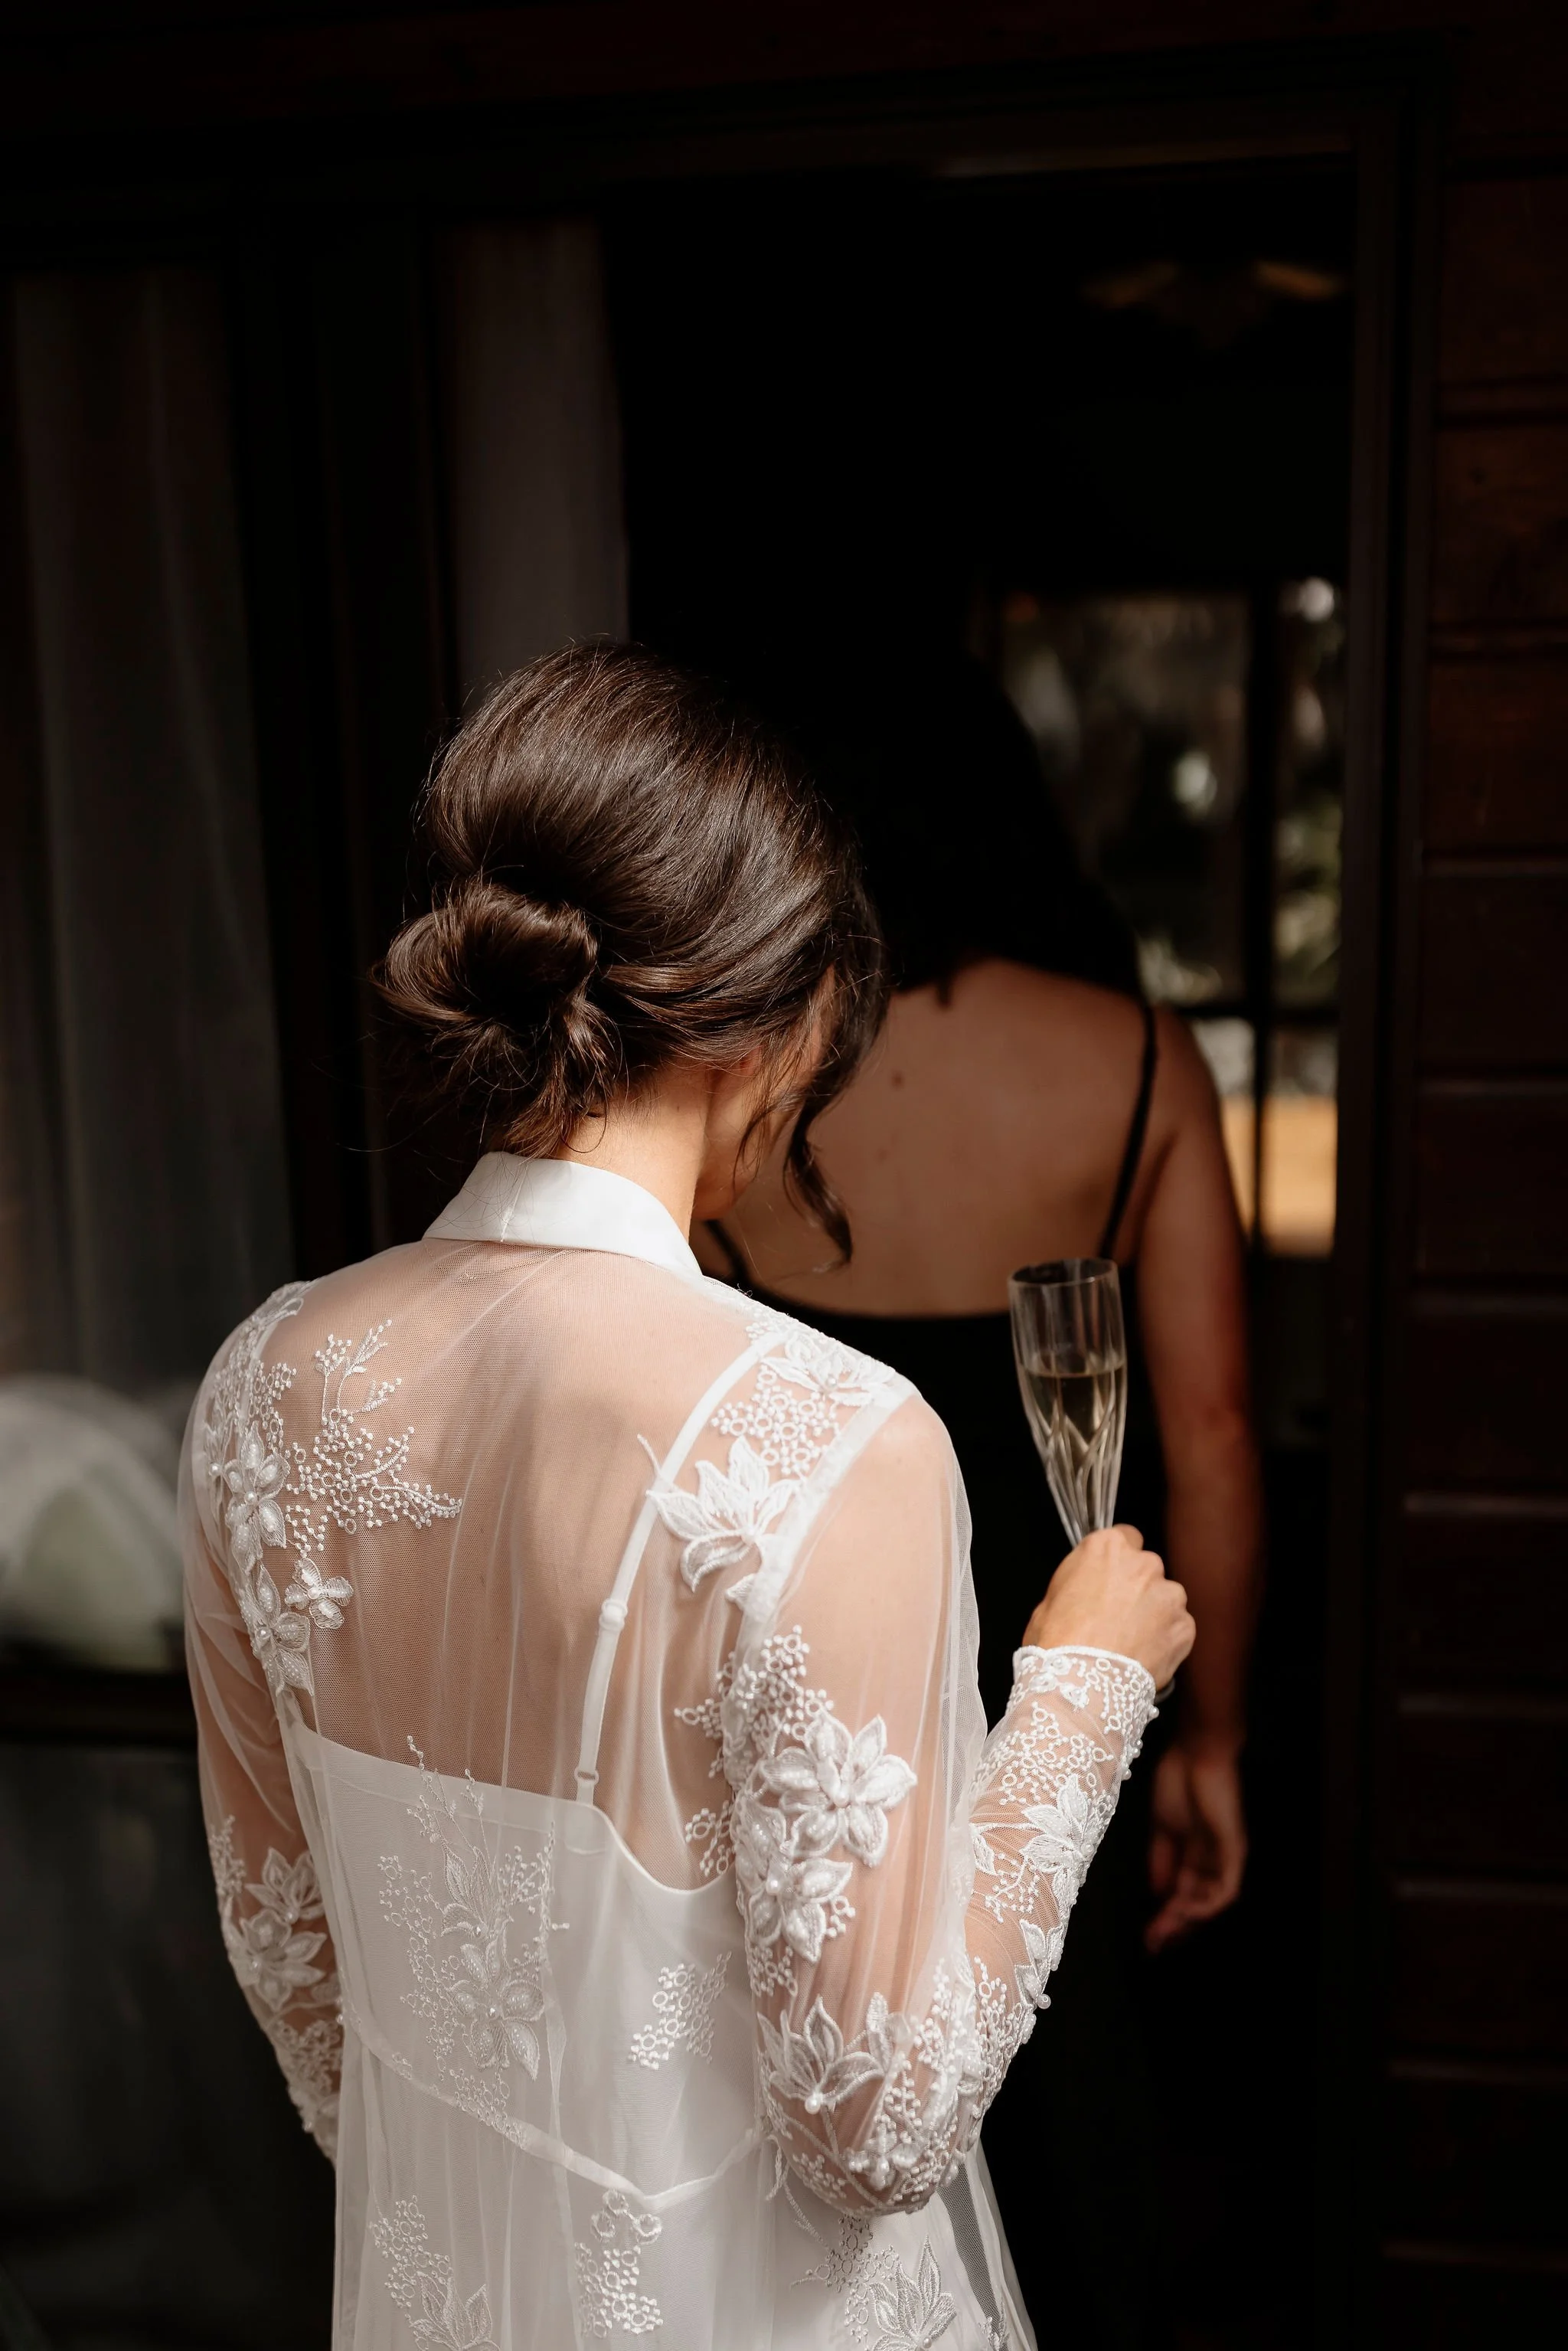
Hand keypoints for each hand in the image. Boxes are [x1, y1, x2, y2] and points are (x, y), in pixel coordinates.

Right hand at [1023, 1524, 1194, 1691]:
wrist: (1081, 1686)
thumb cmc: (1057, 1644)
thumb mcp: (1050, 1599)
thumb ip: (1078, 1581)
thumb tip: (1086, 1589)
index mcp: (1107, 1548)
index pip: (1125, 1537)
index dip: (1118, 1561)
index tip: (1112, 1578)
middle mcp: (1144, 1563)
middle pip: (1146, 1569)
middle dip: (1136, 1589)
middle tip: (1116, 1618)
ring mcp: (1168, 1595)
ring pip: (1166, 1599)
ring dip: (1154, 1615)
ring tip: (1130, 1643)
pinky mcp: (1184, 1627)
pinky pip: (1178, 1629)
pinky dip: (1166, 1641)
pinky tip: (1144, 1657)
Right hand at [1145, 1740, 1246, 1952]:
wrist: (1196, 1751)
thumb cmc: (1177, 1779)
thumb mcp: (1161, 1826)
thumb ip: (1160, 1860)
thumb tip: (1157, 1893)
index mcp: (1192, 1851)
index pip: (1181, 1892)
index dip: (1164, 1915)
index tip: (1146, 1935)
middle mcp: (1210, 1858)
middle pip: (1194, 1901)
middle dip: (1173, 1925)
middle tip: (1153, 1944)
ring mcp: (1223, 1855)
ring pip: (1210, 1900)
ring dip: (1188, 1920)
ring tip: (1165, 1931)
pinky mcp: (1234, 1848)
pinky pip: (1227, 1887)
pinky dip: (1209, 1904)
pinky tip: (1189, 1912)